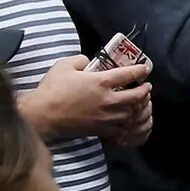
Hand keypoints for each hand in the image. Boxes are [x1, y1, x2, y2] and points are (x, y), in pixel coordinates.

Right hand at [22, 55, 150, 142]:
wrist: (43, 115)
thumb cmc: (52, 89)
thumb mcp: (64, 65)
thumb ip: (80, 60)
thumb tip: (87, 62)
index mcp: (101, 82)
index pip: (128, 74)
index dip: (140, 70)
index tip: (145, 69)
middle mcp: (109, 100)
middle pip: (137, 96)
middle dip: (145, 90)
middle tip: (146, 87)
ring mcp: (107, 117)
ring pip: (131, 113)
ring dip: (136, 107)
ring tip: (137, 103)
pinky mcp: (101, 130)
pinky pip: (121, 128)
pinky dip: (126, 123)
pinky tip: (125, 119)